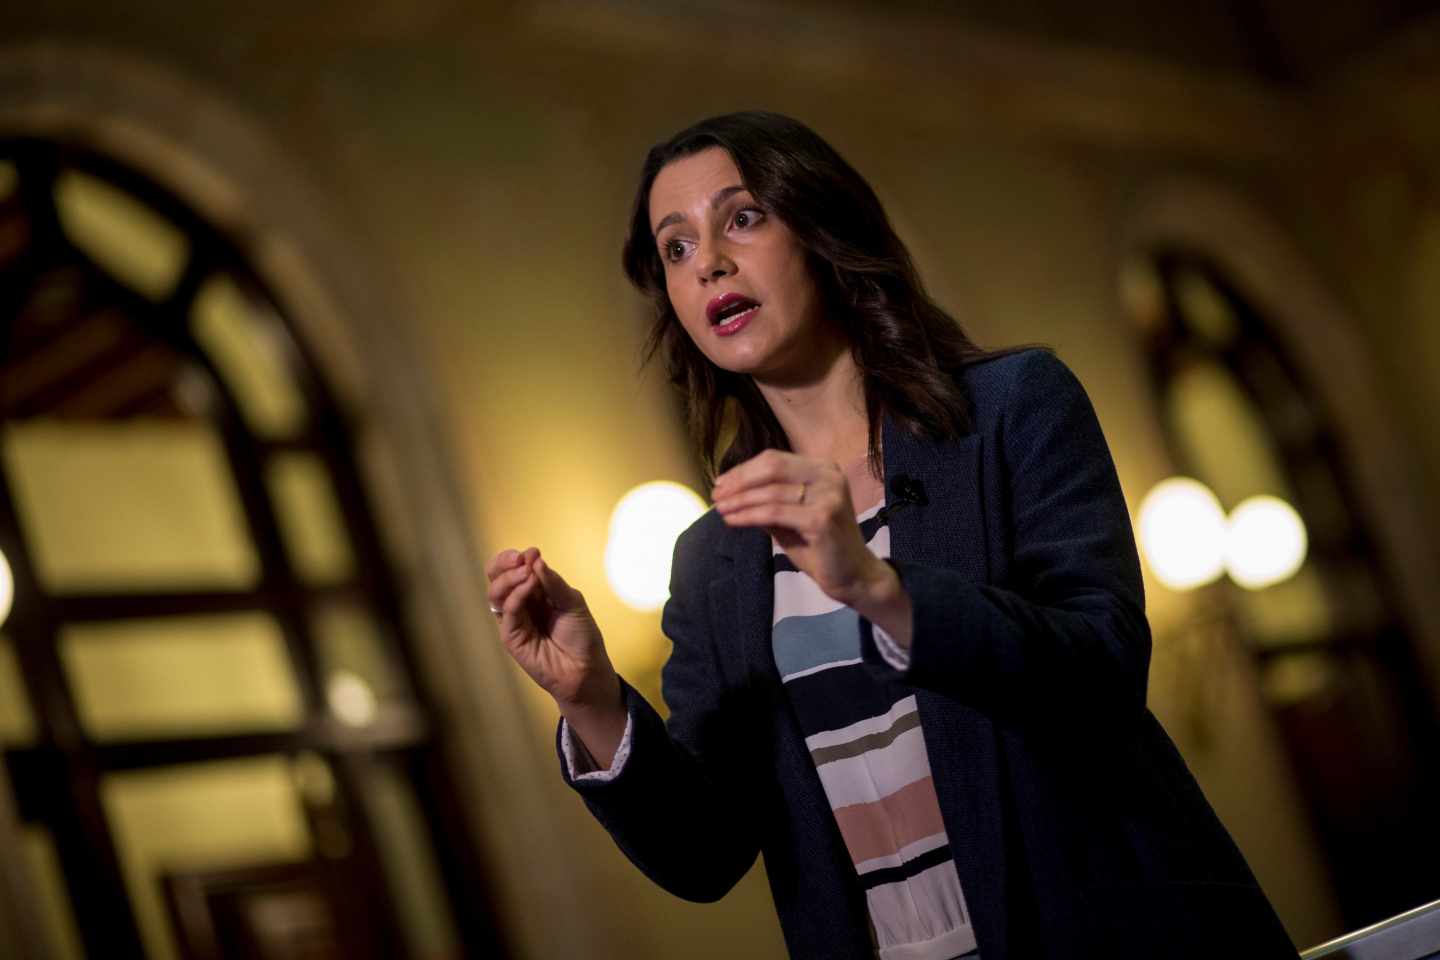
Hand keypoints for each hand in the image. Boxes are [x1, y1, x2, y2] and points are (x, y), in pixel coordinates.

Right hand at [485, 547, 618, 710]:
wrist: (586, 669)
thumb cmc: (581, 636)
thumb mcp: (572, 601)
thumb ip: (552, 582)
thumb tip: (534, 558)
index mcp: (533, 592)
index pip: (512, 569)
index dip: (515, 558)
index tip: (531, 552)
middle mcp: (520, 604)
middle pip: (496, 577)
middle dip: (504, 564)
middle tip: (521, 559)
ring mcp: (514, 620)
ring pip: (495, 593)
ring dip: (510, 578)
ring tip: (528, 573)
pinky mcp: (511, 637)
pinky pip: (507, 612)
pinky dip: (516, 596)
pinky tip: (529, 587)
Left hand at [712, 449, 890, 607]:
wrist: (853, 576)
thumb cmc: (820, 547)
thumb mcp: (789, 518)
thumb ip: (766, 501)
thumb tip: (729, 492)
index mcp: (823, 469)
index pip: (775, 460)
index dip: (744, 470)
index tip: (721, 483)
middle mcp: (829, 476)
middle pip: (772, 468)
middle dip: (739, 481)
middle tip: (717, 495)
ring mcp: (828, 496)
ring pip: (770, 492)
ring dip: (740, 500)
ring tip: (720, 509)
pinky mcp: (822, 518)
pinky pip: (774, 513)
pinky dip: (749, 516)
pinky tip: (732, 521)